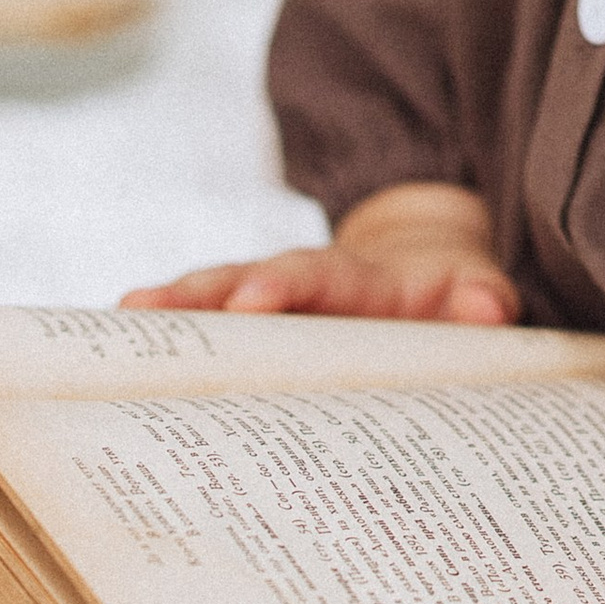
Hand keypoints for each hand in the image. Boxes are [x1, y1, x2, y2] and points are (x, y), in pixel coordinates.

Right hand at [120, 182, 518, 325]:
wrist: (426, 265)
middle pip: (246, 277)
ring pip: (216, 295)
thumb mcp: (476, 291)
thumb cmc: (450, 292)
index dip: (285, 286)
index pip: (319, 277)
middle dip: (204, 292)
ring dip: (173, 305)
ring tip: (122, 314)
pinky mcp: (257, 318)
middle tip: (153, 307)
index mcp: (361, 277)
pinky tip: (114, 338)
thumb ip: (483, 297)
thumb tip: (490, 307)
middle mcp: (306, 280)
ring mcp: (275, 297)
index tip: (251, 300)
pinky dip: (166, 327)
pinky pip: (207, 321)